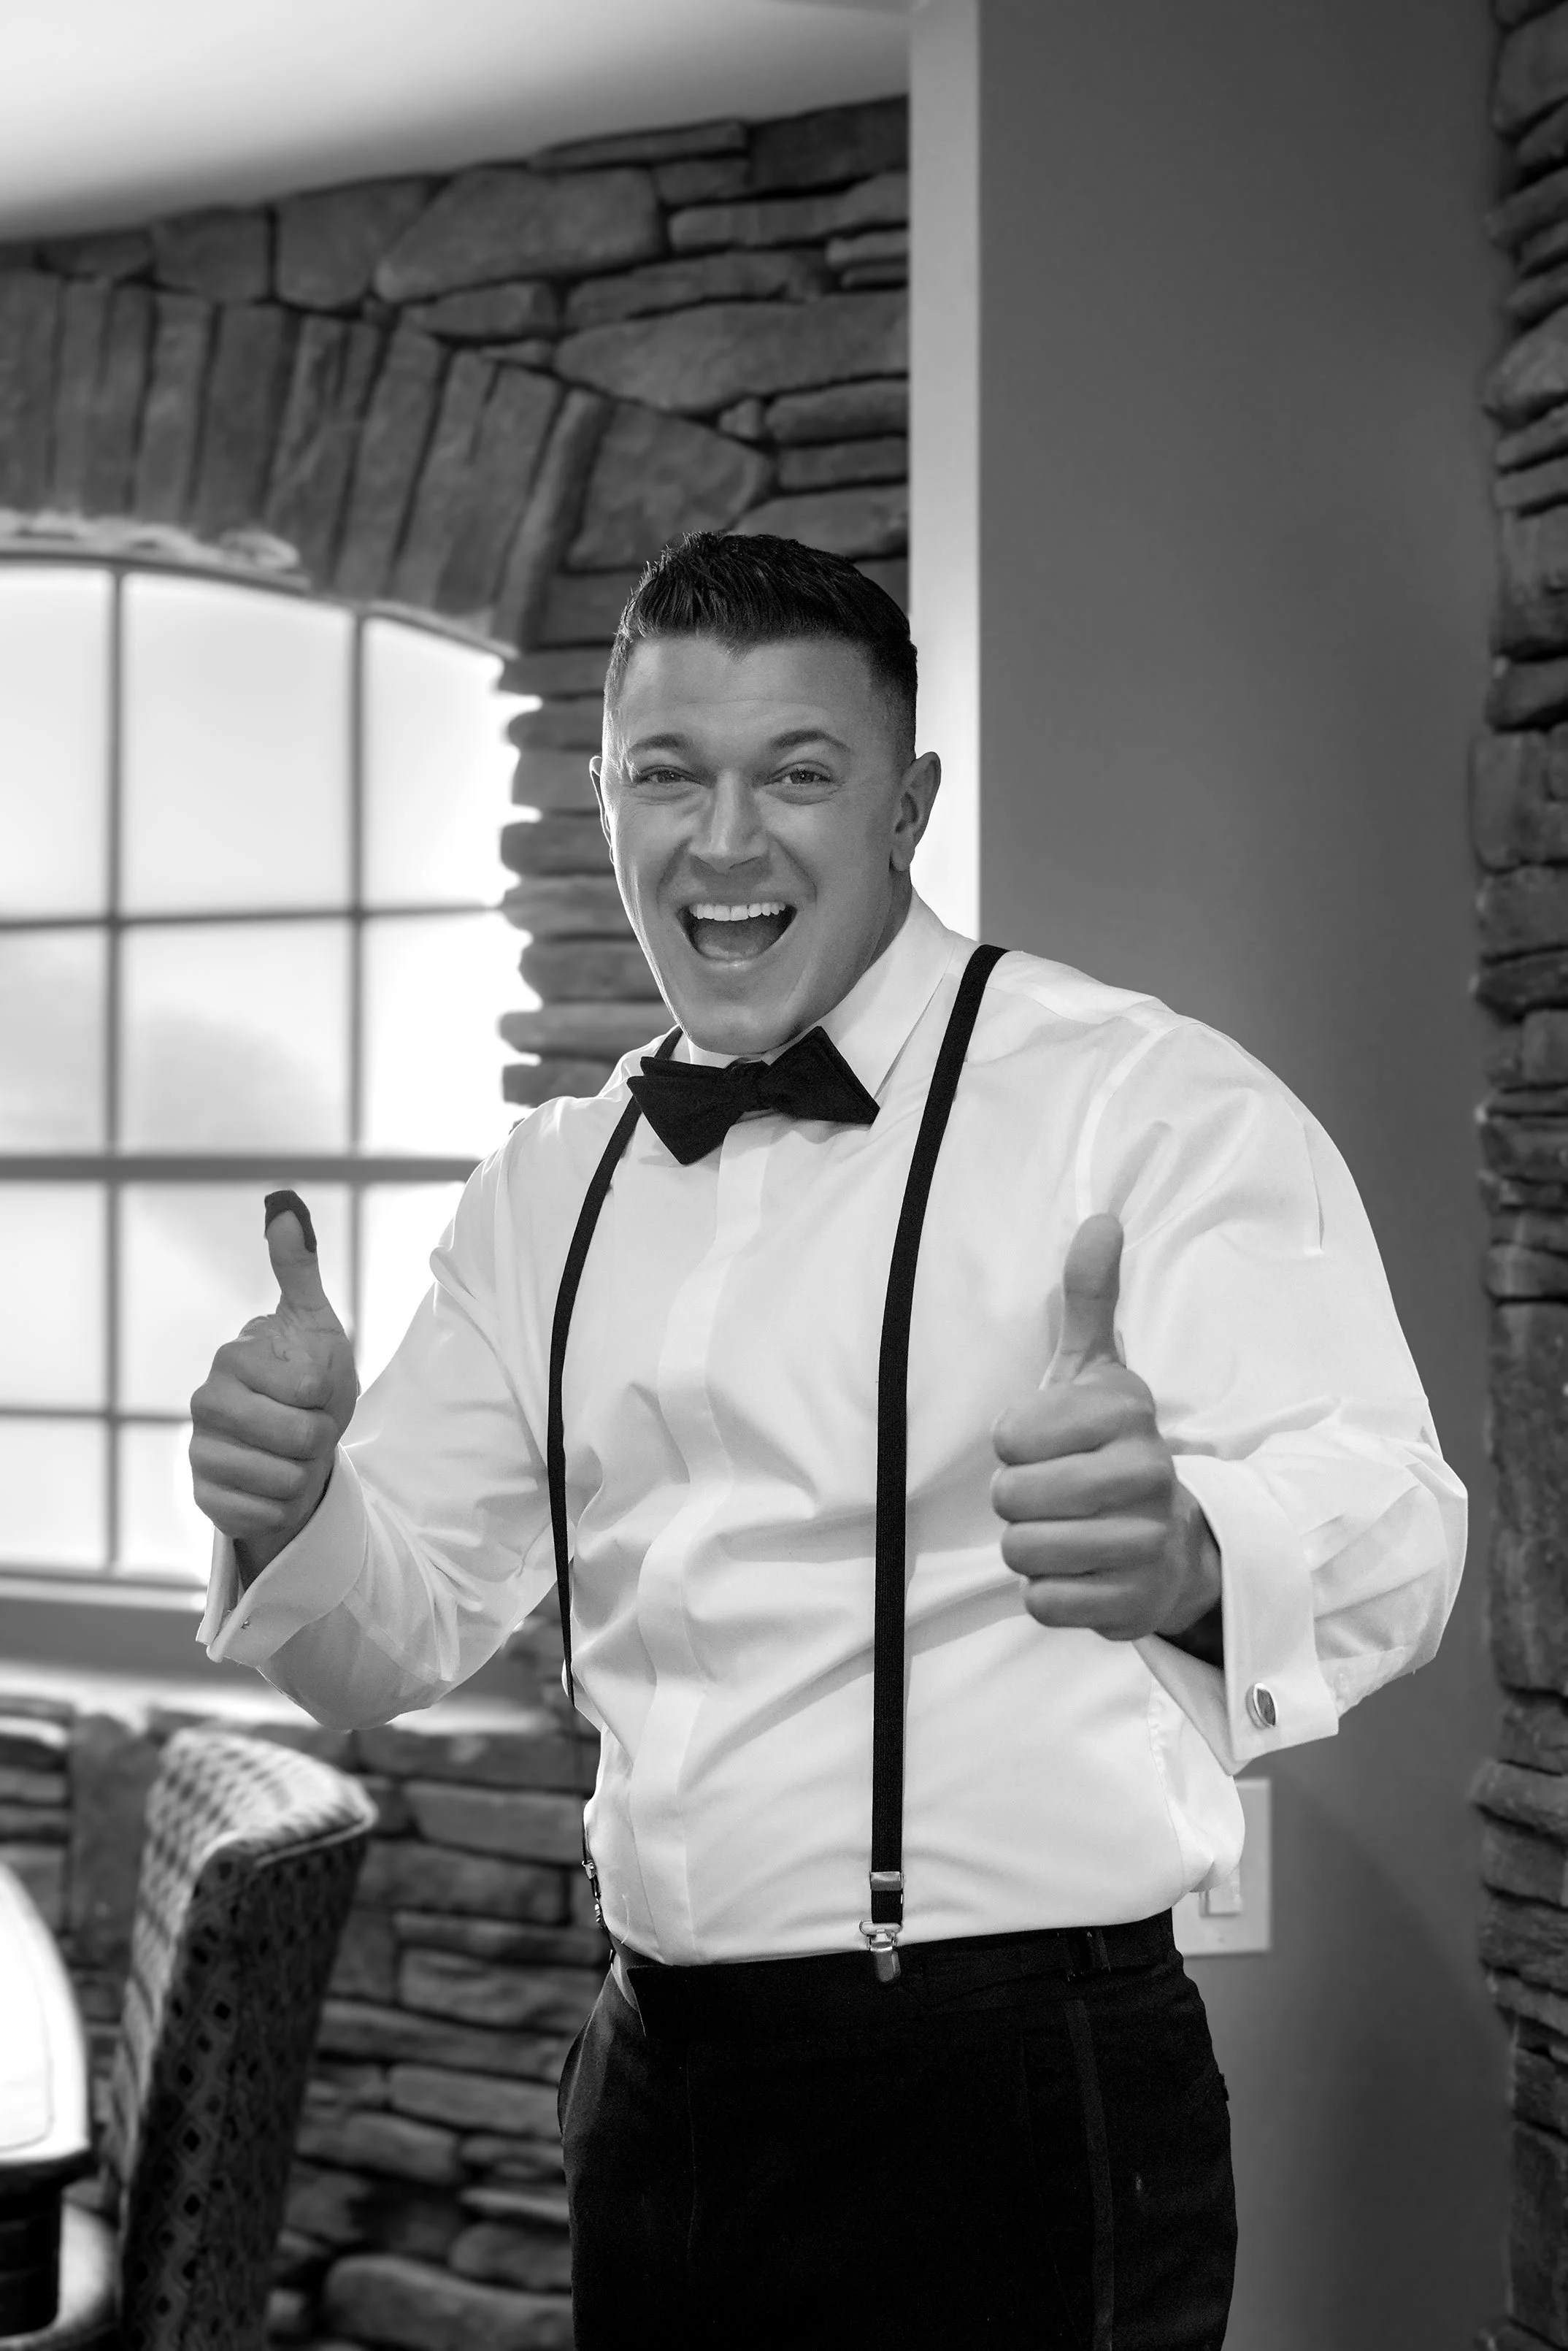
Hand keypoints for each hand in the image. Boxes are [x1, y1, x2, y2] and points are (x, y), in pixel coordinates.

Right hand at [189, 1191, 357, 1583]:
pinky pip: (262, 1512)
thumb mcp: (317, 1324)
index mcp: (233, 1358)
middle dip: (319, 1438)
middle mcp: (205, 1402)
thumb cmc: (309, 1384)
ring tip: (288, 1456)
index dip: (327, 1393)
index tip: (313, 1389)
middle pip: (299, 1436)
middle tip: (306, 1429)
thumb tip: (284, 1206)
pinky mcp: (203, 1496)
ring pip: (282, 1478)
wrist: (297, 1450)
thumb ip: (299, 1270)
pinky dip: (279, 1506)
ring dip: (301, 1473)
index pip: (308, 1386)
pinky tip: (268, 1487)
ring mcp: (200, 1451)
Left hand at [990, 1213, 1219, 1642]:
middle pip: (1011, 1498)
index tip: (1045, 1444)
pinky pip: (1043, 1602)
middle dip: (1015, 1501)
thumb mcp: (1096, 1371)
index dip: (1014, 1445)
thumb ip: (1090, 1299)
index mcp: (1126, 1413)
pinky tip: (1080, 1574)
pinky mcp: (1133, 1604)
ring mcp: (1144, 1542)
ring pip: (1023, 1551)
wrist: (1174, 1544)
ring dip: (1029, 1547)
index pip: (1011, 1436)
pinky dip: (1048, 1593)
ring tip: (1066, 1533)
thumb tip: (1100, 1219)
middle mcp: (1146, 1474)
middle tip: (1051, 1495)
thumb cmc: (1111, 1450)